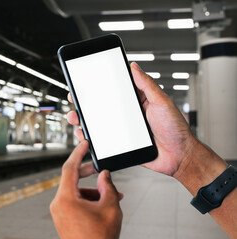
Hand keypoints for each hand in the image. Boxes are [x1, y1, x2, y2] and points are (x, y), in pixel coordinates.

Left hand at [50, 141, 122, 238]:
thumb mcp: (111, 207)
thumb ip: (109, 186)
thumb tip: (105, 175)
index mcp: (66, 198)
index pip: (69, 167)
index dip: (78, 153)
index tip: (84, 143)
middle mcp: (58, 203)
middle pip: (72, 178)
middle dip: (89, 173)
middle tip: (101, 169)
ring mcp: (58, 212)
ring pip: (75, 191)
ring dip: (92, 190)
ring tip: (111, 196)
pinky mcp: (62, 218)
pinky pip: (73, 201)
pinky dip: (87, 199)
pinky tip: (103, 205)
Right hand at [66, 62, 197, 176]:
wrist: (180, 156)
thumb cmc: (176, 129)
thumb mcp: (162, 102)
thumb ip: (147, 85)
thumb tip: (134, 67)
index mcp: (137, 101)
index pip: (114, 90)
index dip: (99, 85)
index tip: (85, 79)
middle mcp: (127, 114)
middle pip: (101, 106)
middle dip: (85, 103)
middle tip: (74, 98)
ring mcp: (122, 130)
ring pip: (98, 123)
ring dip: (83, 120)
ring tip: (75, 117)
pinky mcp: (120, 144)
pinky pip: (102, 140)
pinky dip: (90, 138)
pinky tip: (84, 135)